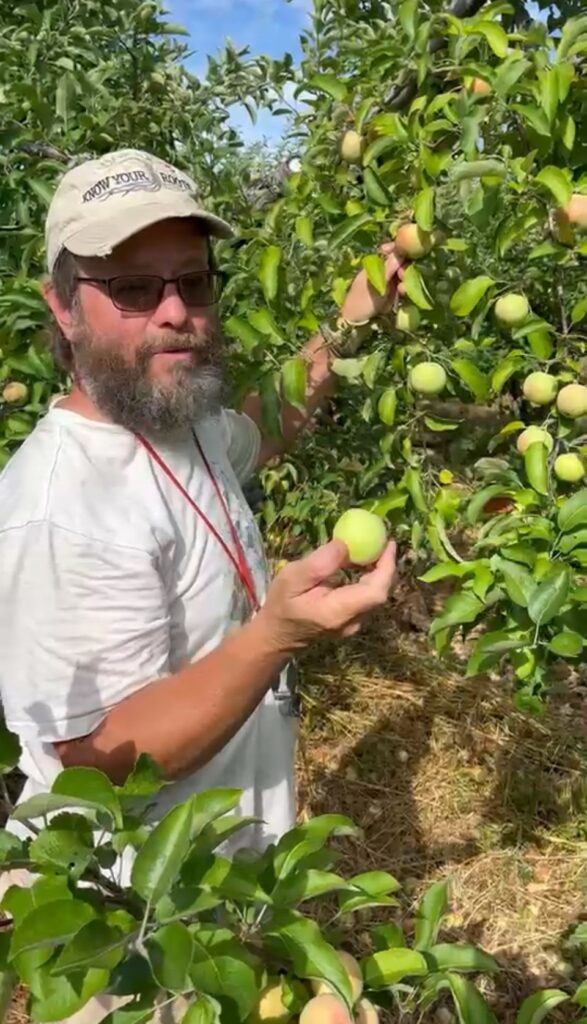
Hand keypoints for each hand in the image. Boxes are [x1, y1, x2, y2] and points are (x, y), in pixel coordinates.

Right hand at [257, 539, 396, 652]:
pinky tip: (358, 564)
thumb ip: (319, 563)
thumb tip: (346, 545)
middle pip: (380, 593)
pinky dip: (369, 578)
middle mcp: (351, 622)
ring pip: (376, 595)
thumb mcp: (291, 578)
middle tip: (380, 540)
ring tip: (368, 548)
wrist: (276, 635)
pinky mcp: (352, 621)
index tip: (387, 543)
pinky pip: (367, 598)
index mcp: (337, 612)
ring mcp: (354, 625)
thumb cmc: (281, 604)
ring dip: (377, 571)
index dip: (386, 567)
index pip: (375, 592)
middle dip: (385, 565)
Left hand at [340, 242, 406, 326]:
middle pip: (400, 263)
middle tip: (402, 276)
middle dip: (405, 268)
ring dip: (406, 280)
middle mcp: (383, 271)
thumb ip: (389, 266)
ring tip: (402, 289)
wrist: (357, 322)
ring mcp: (388, 283)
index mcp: (375, 264)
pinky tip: (404, 294)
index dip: (399, 250)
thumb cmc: (362, 299)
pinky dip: (405, 290)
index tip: (406, 255)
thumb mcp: (375, 282)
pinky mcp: (393, 294)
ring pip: (404, 276)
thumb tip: (400, 250)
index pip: (389, 250)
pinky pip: (404, 288)